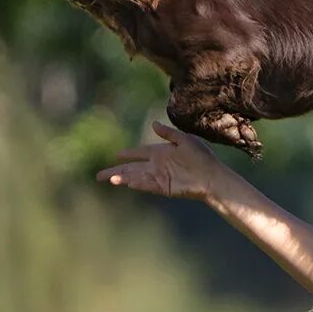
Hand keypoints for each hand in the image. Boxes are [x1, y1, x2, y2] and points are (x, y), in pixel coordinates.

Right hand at [94, 120, 232, 202]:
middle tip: (99, 176)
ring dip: (123, 178)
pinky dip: (138, 184)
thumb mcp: (185, 139)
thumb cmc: (201, 156)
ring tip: (110, 180)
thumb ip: (168, 133)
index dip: (127, 153)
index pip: (139, 152)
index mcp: (161, 152)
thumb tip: (153, 123)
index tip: (116, 154)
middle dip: (115, 171)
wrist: (212, 175)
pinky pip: (148, 185)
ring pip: (136, 178)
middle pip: (131, 168)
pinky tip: (128, 183)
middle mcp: (157, 165)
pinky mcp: (165, 188)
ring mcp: (160, 177)